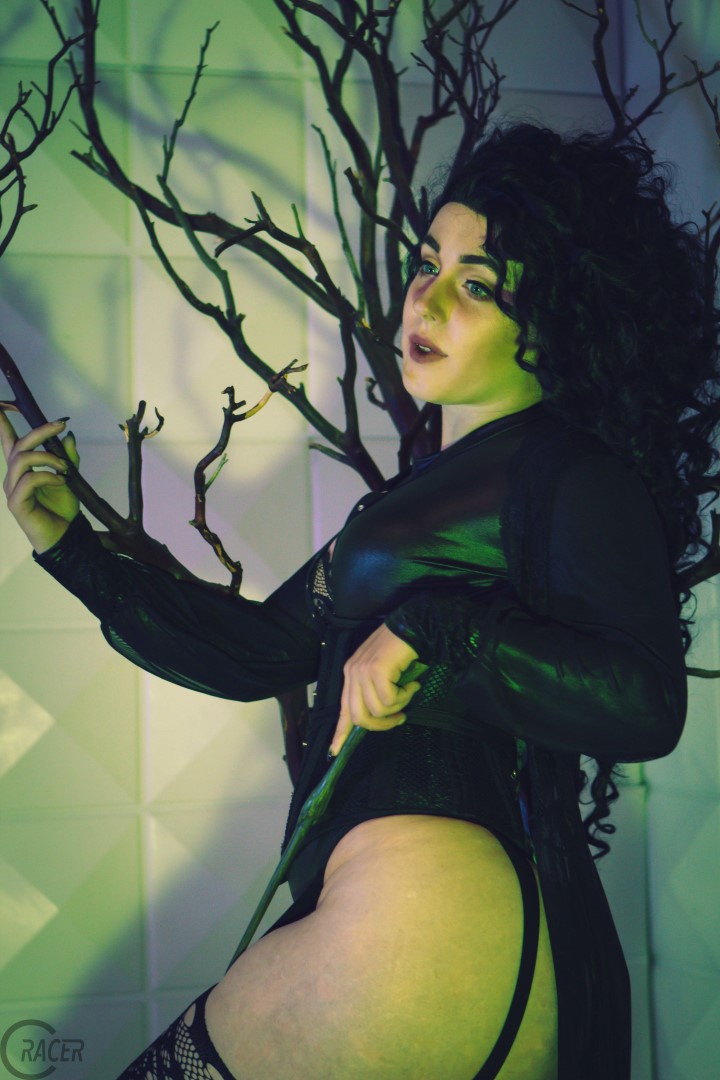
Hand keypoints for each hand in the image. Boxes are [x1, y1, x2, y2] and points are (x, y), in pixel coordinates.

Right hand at [0, 411, 79, 552]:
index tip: (1, 402)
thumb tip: (69, 436)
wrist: (64, 534)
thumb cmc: (62, 507)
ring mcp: (12, 489)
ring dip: (48, 458)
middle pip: (18, 444)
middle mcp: (13, 475)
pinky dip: (48, 476)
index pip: (7, 439)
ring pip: (22, 459)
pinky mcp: (16, 502)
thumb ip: (68, 457)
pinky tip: (61, 481)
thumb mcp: (69, 477)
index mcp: (22, 467)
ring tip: (65, 468)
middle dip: (40, 431)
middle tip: (61, 426)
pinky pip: (29, 480)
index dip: (2, 421)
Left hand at [328, 623, 422, 756]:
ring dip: (398, 706)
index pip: (343, 709)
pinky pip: (390, 700)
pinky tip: (412, 683)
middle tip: (400, 718)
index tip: (334, 752)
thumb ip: (375, 692)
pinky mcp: (376, 671)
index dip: (340, 732)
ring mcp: (362, 672)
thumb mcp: (382, 674)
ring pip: (378, 710)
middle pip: (359, 717)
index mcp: (351, 675)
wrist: (411, 626)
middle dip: (382, 725)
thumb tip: (381, 717)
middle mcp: (352, 673)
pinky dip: (405, 696)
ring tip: (409, 691)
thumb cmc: (399, 651)